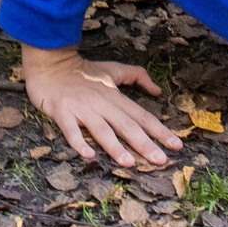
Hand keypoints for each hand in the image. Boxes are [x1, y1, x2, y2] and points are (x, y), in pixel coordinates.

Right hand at [23, 45, 181, 168]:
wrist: (51, 63)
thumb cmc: (83, 71)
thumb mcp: (112, 69)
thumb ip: (136, 76)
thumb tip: (157, 91)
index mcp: (114, 96)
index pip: (141, 116)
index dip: (160, 130)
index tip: (177, 145)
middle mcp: (101, 103)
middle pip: (126, 125)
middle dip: (145, 143)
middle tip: (161, 160)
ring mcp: (81, 108)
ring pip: (101, 130)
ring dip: (115, 147)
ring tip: (130, 163)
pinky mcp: (62, 112)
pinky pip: (71, 130)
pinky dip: (79, 142)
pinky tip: (88, 155)